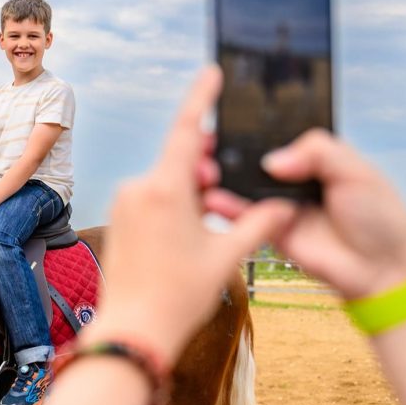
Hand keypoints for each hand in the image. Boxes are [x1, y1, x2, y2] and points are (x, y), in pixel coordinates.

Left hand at [87, 66, 294, 364]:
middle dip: (206, 162)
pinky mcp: (119, 218)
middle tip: (226, 181)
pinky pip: (151, 196)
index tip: (212, 73)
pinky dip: (174, 201)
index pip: (188, 130)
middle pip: (179, 158)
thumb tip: (285, 207)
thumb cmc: (178, 296)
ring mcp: (125, 203)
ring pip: (166, 179)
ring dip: (191, 187)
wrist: (132, 331)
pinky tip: (188, 229)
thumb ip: (258, 224)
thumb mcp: (226, 257)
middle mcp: (139, 188)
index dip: (202, 98)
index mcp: (165, 188)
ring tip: (210, 218)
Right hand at [204, 129, 405, 299]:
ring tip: (207, 170)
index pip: (281, 134)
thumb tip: (272, 159)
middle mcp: (294, 177)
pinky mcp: (271, 229)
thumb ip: (317, 152)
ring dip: (226, 179)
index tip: (234, 118)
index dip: (259, 127)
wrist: (382, 268)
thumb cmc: (380, 217)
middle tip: (212, 144)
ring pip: (245, 186)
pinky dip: (228, 208)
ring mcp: (281, 203)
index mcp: (315, 156)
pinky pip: (245, 216)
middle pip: (256, 158)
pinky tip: (215, 199)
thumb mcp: (356, 170)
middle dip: (235, 152)